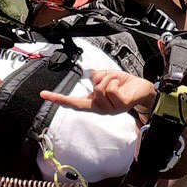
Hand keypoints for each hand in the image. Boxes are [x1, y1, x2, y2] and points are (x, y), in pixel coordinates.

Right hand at [41, 69, 155, 115]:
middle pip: (93, 89)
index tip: (43, 94)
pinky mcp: (120, 106)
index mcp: (94, 103)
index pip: (73, 102)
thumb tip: (93, 78)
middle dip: (103, 78)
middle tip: (114, 79)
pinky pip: (111, 88)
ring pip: (102, 87)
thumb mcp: (106, 77)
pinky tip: (122, 86)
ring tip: (119, 83)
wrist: (143, 90)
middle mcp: (100, 108)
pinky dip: (116, 81)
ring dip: (111, 79)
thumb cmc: (124, 85)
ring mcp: (110, 109)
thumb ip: (97, 78)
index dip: (58, 98)